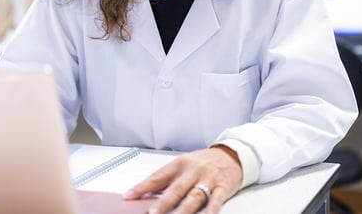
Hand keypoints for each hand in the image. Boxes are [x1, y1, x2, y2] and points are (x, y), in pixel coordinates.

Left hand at [124, 147, 242, 213]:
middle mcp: (193, 171)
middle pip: (176, 189)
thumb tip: (147, 194)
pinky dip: (212, 209)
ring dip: (184, 209)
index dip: (142, 187)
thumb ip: (168, 179)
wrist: (232, 154)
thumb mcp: (184, 164)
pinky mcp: (223, 186)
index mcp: (179, 164)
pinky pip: (217, 199)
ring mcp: (208, 179)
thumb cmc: (204, 162)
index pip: (157, 177)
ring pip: (194, 196)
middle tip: (152, 213)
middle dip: (163, 202)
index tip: (128, 196)